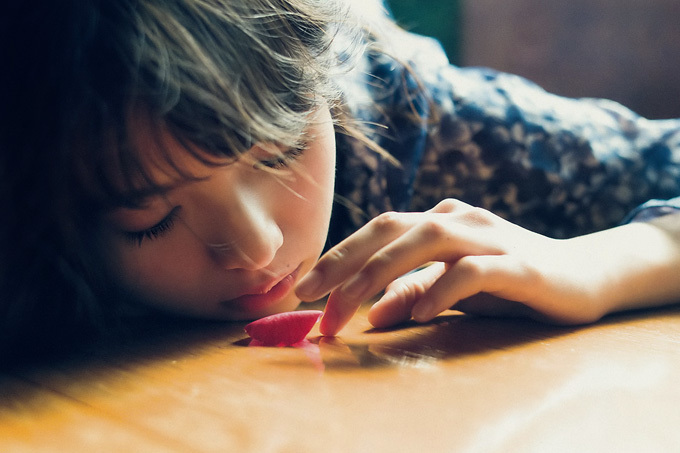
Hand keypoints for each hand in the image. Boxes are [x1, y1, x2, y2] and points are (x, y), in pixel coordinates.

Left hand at [295, 199, 611, 335]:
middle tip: (309, 299)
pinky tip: (421, 313)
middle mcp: (459, 218)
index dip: (337, 256)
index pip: (377, 230)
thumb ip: (413, 294)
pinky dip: (442, 288)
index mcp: (438, 220)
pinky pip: (473, 270)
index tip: (303, 290)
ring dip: (379, 275)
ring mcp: (490, 236)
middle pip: (391, 230)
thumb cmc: (509, 283)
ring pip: (424, 240)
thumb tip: (370, 314)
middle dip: (344, 264)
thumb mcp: (451, 289)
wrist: (584, 278)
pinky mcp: (520, 263)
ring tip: (348, 311)